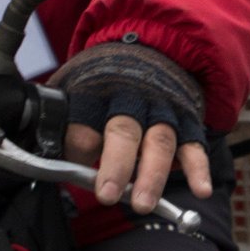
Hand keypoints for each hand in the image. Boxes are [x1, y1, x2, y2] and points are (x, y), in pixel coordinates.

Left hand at [48, 37, 211, 215]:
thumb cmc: (102, 81)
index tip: (76, 172)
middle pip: (123, 132)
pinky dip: (197, 168)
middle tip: (108, 196)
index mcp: (95, 93)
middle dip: (116, 165)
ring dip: (153, 174)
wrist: (147, 46)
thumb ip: (64, 124)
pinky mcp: (185, 120)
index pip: (84, 125)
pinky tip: (200, 190)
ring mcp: (161, 110)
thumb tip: (49, 162)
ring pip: (159, 141)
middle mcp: (130, 100)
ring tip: (145, 204)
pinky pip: (192, 145)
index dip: (79, 150)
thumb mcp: (73, 90)